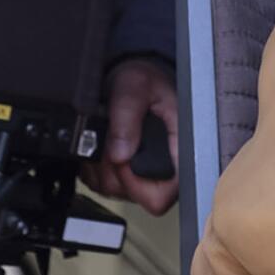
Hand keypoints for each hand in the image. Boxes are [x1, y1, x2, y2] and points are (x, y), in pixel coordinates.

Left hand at [77, 58, 178, 215]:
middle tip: (110, 139)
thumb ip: (127, 115)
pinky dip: (94, 167)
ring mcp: (146, 174)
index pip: (164, 194)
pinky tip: (102, 145)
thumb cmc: (146, 80)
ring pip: (115, 192)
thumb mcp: (136, 85)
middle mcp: (166, 168)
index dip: (137, 182)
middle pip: (134, 196)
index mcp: (180, 150)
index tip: (123, 157)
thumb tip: (120, 153)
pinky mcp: (127, 175)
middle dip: (113, 169)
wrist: (137, 77)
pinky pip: (102, 185)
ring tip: (107, 137)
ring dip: (102, 167)